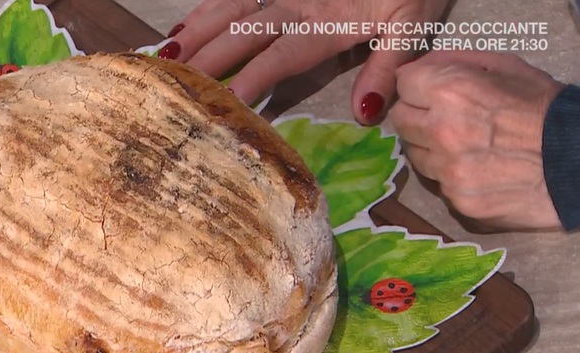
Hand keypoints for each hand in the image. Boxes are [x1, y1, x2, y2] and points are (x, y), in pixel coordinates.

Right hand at [162, 0, 448, 123]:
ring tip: (166, 53)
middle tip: (171, 85)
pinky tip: (186, 22)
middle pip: (242, 32)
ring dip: (198, 29)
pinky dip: (208, 5)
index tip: (223, 104)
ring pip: (231, 6)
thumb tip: (362, 112)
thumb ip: (388, 65)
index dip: (251, 80)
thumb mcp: (415, 22)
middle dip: (206, 58)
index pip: (281, 57)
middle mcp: (296, 3)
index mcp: (327, 23)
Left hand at [390, 50, 565, 229]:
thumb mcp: (507, 67)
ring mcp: (447, 170)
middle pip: (400, 120)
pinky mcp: (457, 200)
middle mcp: (441, 131)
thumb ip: (455, 62)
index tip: (429, 91)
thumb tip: (418, 68)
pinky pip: (437, 183)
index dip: (418, 85)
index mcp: (451, 91)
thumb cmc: (545, 109)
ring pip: (415, 154)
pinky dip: (451, 175)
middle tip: (444, 118)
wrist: (578, 162)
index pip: (403, 84)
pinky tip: (478, 168)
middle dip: (417, 115)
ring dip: (431, 148)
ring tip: (467, 144)